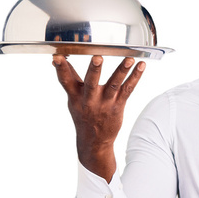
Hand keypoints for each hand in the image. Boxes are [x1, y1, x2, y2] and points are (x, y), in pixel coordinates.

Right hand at [53, 54, 145, 179]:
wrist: (94, 140)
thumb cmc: (83, 115)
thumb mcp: (73, 99)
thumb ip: (69, 78)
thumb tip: (57, 59)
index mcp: (75, 97)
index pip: (65, 81)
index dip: (61, 68)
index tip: (57, 56)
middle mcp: (89, 100)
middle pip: (91, 83)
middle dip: (94, 70)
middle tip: (98, 58)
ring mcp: (105, 103)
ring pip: (114, 85)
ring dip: (122, 71)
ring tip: (129, 59)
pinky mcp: (118, 105)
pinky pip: (128, 90)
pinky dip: (135, 77)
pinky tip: (141, 66)